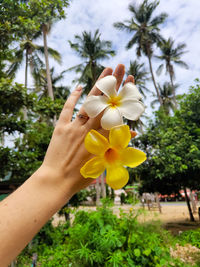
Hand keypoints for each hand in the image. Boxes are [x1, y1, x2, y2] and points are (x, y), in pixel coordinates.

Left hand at [40, 64, 134, 195]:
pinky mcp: (61, 127)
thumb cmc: (82, 175)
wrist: (58, 181)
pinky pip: (67, 109)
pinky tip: (79, 86)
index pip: (118, 111)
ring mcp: (76, 127)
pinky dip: (73, 97)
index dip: (125, 95)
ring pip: (89, 102)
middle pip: (106, 102)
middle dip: (115, 82)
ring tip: (107, 69)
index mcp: (104, 137)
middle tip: (123, 67)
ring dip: (98, 84)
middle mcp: (92, 129)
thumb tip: (133, 132)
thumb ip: (118, 144)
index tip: (132, 82)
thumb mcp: (105, 161)